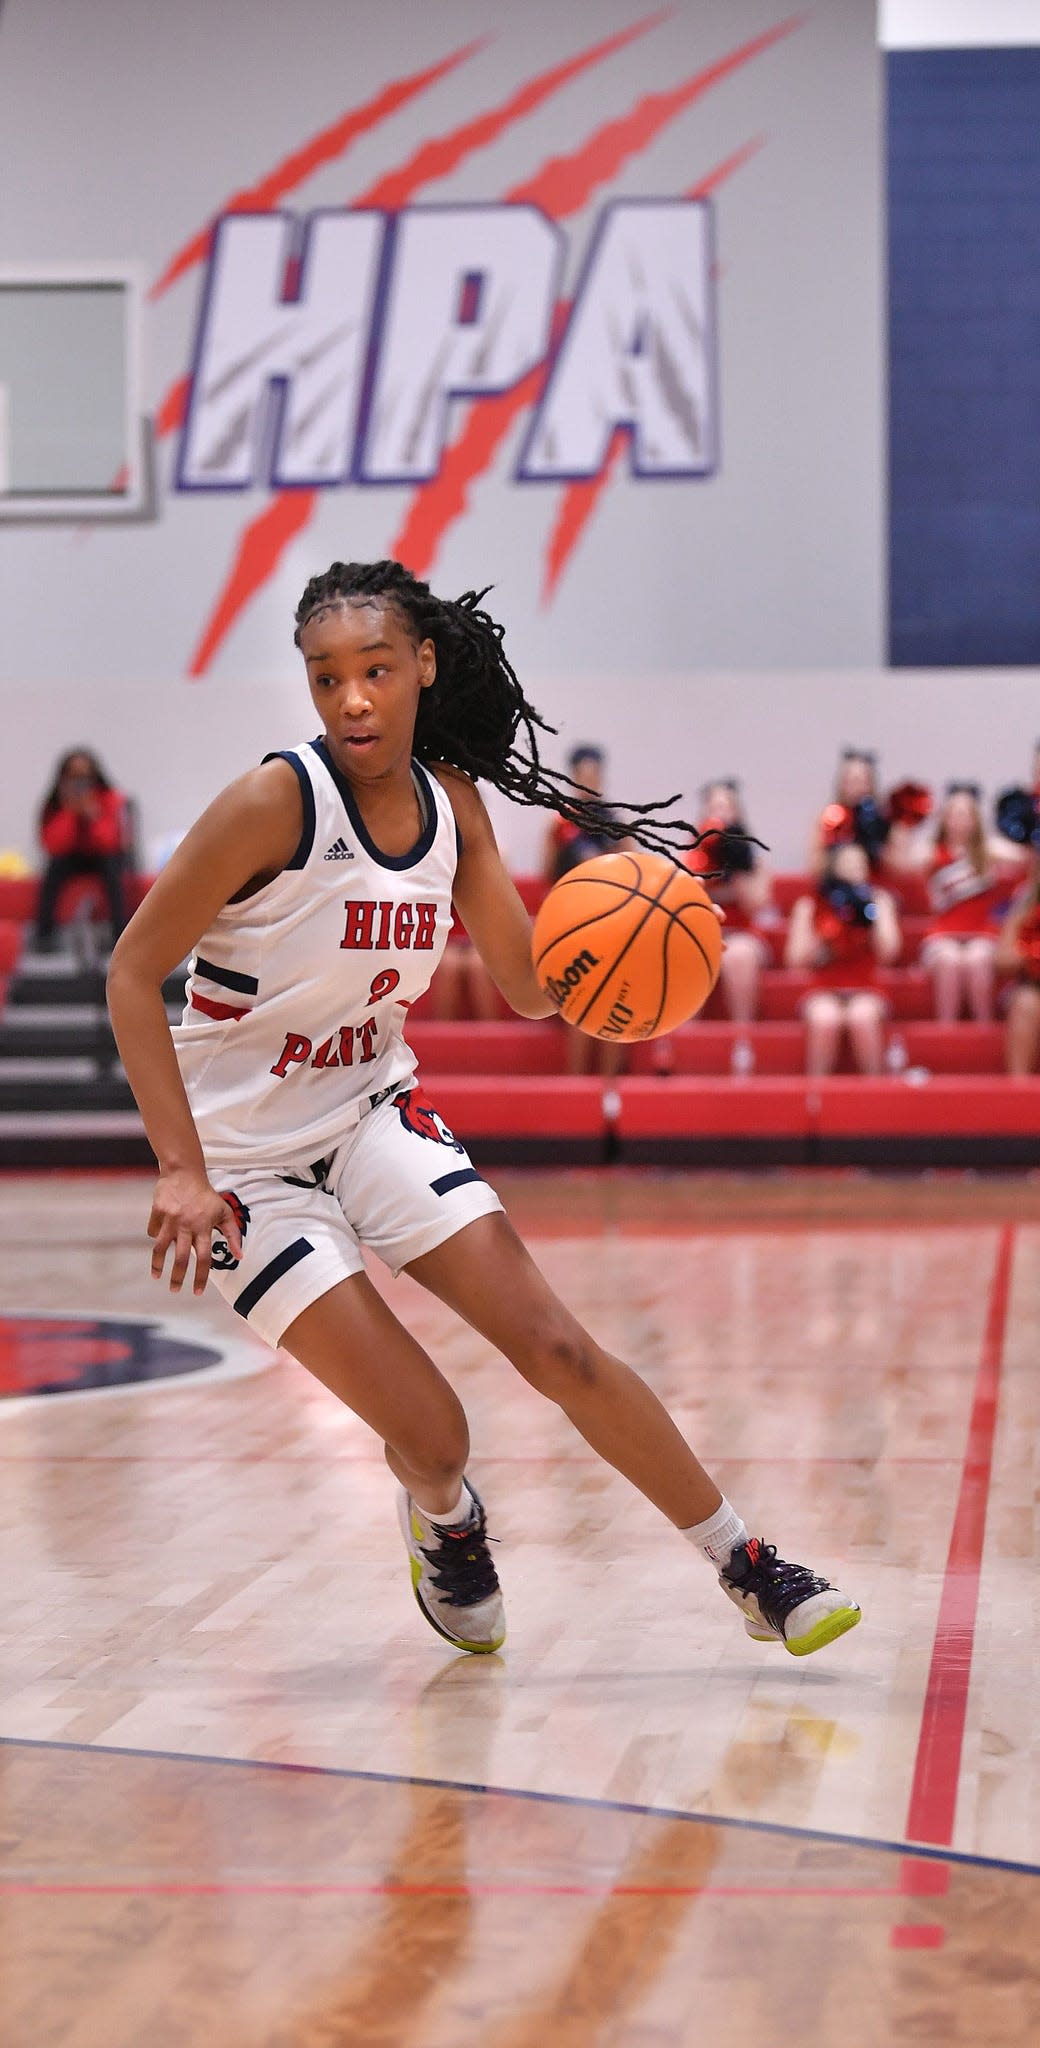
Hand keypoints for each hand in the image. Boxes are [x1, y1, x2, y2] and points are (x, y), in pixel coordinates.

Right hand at [147, 1169, 242, 1295]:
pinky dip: (155, 1236)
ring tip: (156, 1276)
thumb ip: (233, 1235)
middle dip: (177, 1278)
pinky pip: (152, 1231)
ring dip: (157, 1265)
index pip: (204, 1258)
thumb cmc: (206, 1195)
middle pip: (181, 1258)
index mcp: (204, 1227)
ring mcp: (171, 1219)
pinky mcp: (157, 1211)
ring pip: (160, 1248)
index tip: (197, 1292)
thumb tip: (240, 1256)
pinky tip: (158, 1239)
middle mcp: (187, 1225)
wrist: (185, 1172)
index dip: (201, 1277)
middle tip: (175, 1290)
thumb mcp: (224, 1213)